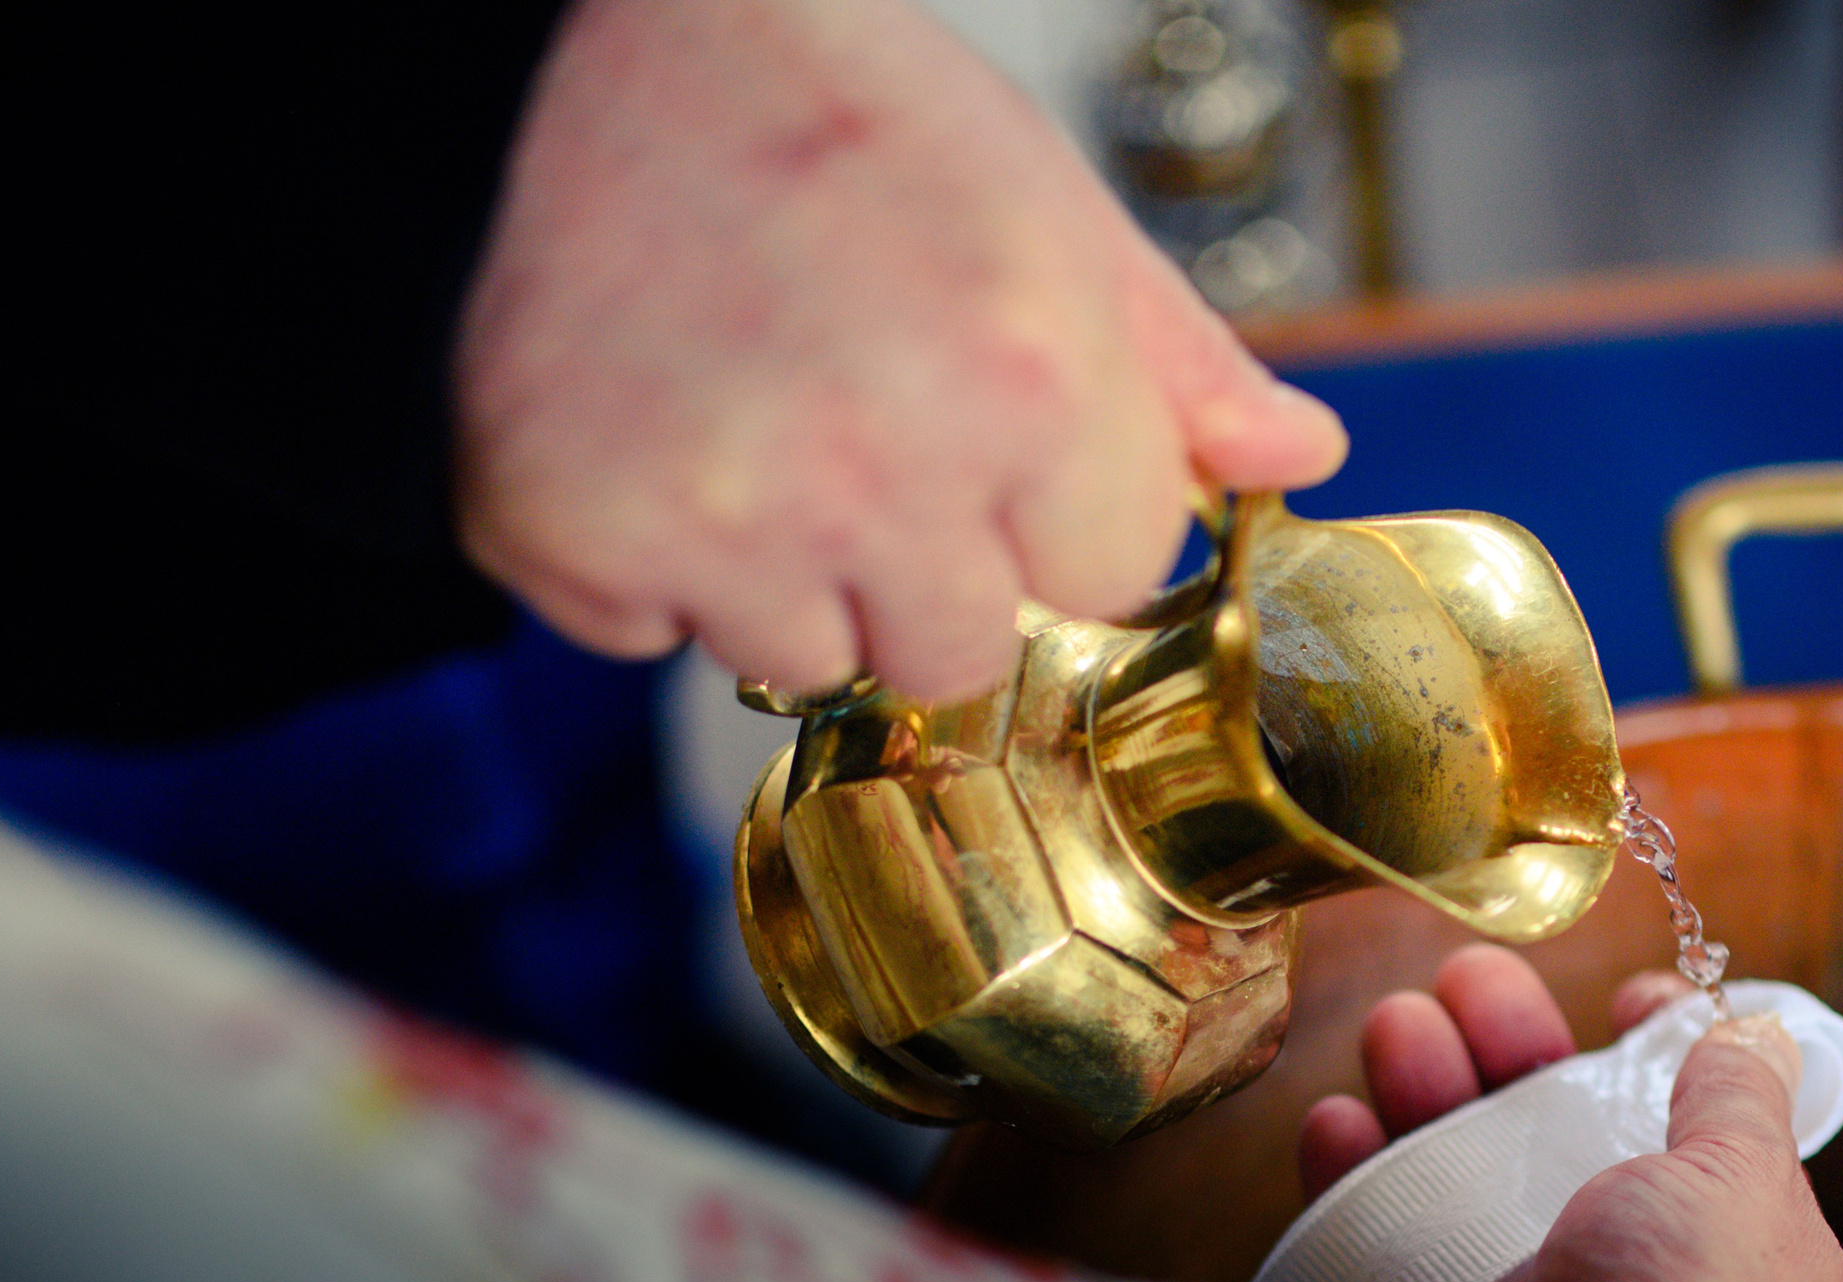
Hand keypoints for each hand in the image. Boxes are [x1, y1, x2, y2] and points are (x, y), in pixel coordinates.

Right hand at [454, 0, 1347, 701]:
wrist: (548, 43)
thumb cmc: (807, 97)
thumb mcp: (1034, 194)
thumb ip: (1173, 356)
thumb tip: (1294, 458)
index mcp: (1023, 373)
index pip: (1110, 575)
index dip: (1052, 508)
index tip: (990, 433)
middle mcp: (876, 468)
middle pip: (959, 650)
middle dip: (922, 562)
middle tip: (851, 416)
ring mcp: (712, 520)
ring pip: (805, 660)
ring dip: (783, 573)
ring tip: (738, 410)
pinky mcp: (568, 540)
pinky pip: (648, 634)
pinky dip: (647, 561)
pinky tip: (642, 430)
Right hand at [1299, 946, 1842, 1281]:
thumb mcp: (1748, 1184)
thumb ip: (1742, 1102)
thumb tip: (1758, 1034)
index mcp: (1760, 1269)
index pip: (1706, 1143)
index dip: (1660, 1059)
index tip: (1621, 998)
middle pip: (1571, 1140)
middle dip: (1517, 1049)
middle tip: (1467, 981)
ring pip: (1476, 1179)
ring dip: (1435, 1088)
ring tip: (1399, 1025)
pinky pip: (1393, 1247)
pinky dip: (1362, 1178)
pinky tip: (1340, 1124)